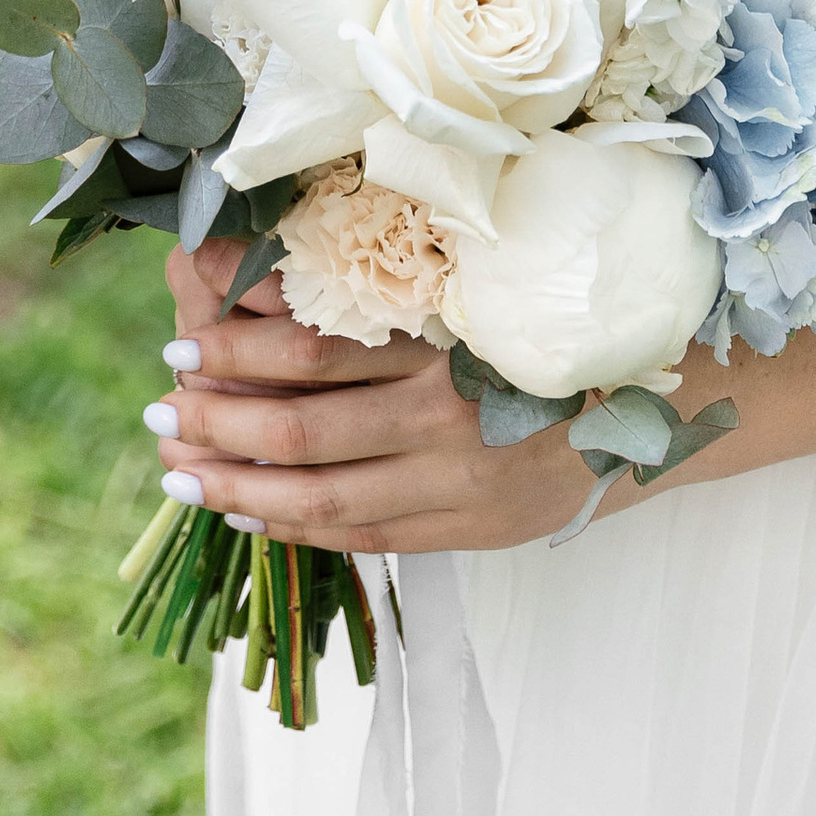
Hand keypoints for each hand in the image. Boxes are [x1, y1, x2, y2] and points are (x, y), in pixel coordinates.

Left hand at [153, 237, 601, 554]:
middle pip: (301, 429)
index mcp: (442, 340)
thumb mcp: (470, 292)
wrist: (655, 404)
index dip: (236, 348)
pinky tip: (247, 512)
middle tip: (160, 410)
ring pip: (321, 498)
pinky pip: (363, 538)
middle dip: (216, 421)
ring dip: (237, 486)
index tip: (181, 340)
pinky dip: (296, 528)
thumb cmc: (546, 330)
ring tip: (180, 473)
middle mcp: (448, 415)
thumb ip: (379, 294)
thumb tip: (262, 277)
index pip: (312, 348)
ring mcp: (459, 483)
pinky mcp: (469, 530)